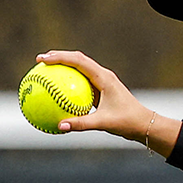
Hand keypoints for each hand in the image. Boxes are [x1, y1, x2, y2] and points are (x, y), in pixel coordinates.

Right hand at [34, 50, 180, 156]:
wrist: (143, 123)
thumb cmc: (126, 122)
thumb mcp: (103, 123)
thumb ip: (81, 124)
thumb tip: (60, 126)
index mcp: (103, 77)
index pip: (78, 61)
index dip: (59, 57)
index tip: (43, 60)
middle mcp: (102, 75)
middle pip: (77, 59)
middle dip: (58, 57)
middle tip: (40, 61)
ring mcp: (102, 81)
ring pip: (79, 69)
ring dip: (63, 67)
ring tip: (45, 72)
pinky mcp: (101, 89)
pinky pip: (81, 84)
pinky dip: (69, 84)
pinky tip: (57, 94)